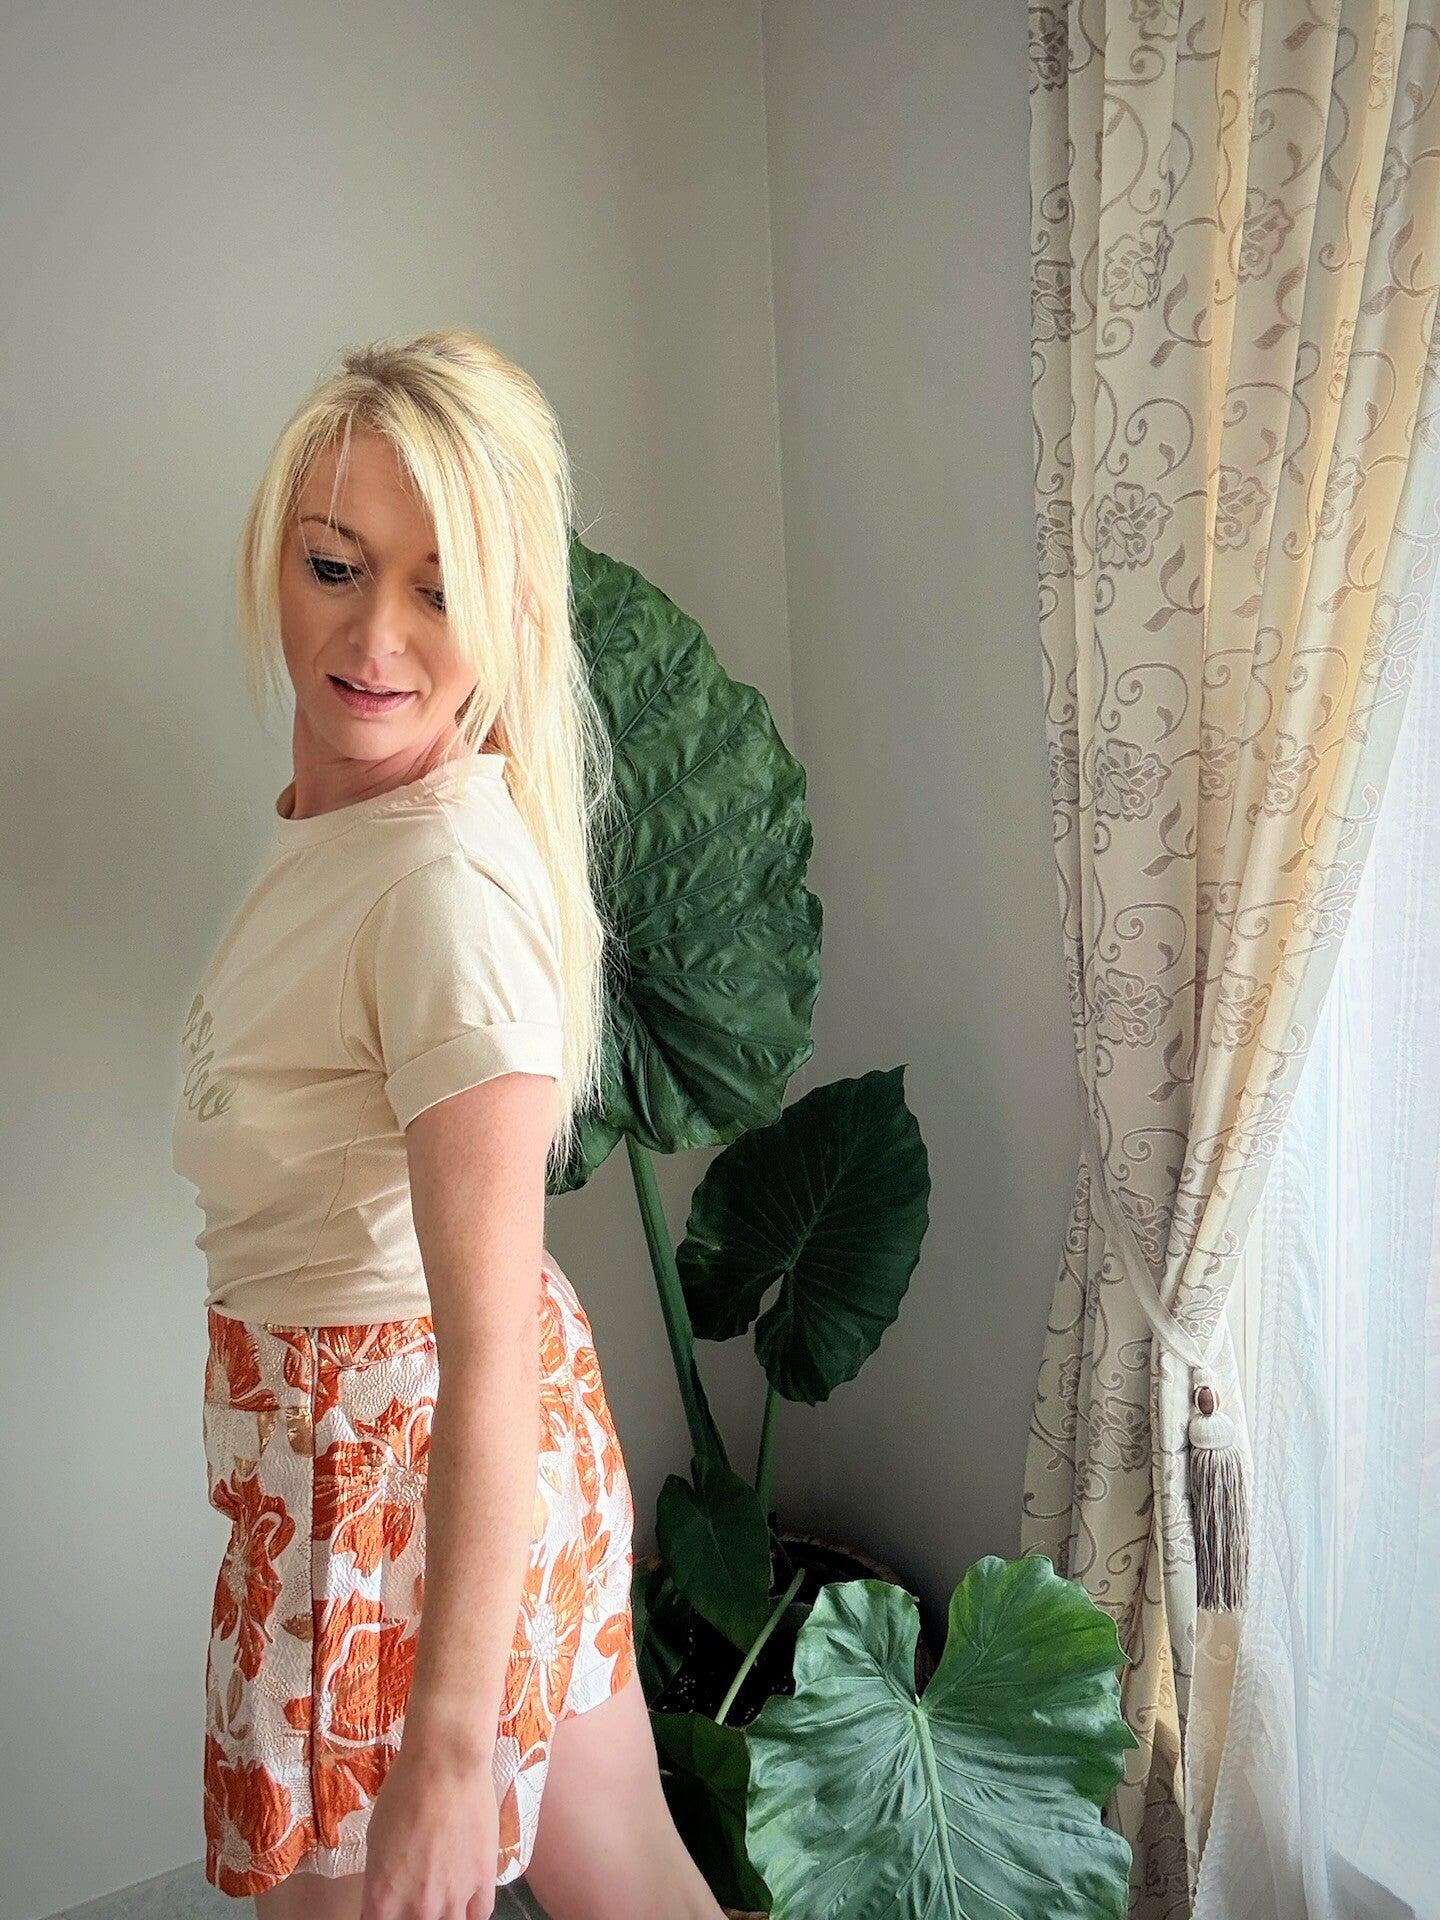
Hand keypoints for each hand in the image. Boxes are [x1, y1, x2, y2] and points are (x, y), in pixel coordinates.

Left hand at [359, 1738, 500, 1919]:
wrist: (446, 1764)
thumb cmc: (403, 1793)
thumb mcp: (376, 1840)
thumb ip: (382, 1879)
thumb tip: (389, 1892)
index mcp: (383, 1899)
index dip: (383, 1917)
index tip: (388, 1908)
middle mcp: (418, 1909)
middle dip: (411, 1915)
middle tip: (416, 1894)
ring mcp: (454, 1899)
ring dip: (444, 1916)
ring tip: (441, 1900)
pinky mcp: (483, 1882)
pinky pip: (478, 1916)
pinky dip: (469, 1911)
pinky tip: (465, 1901)